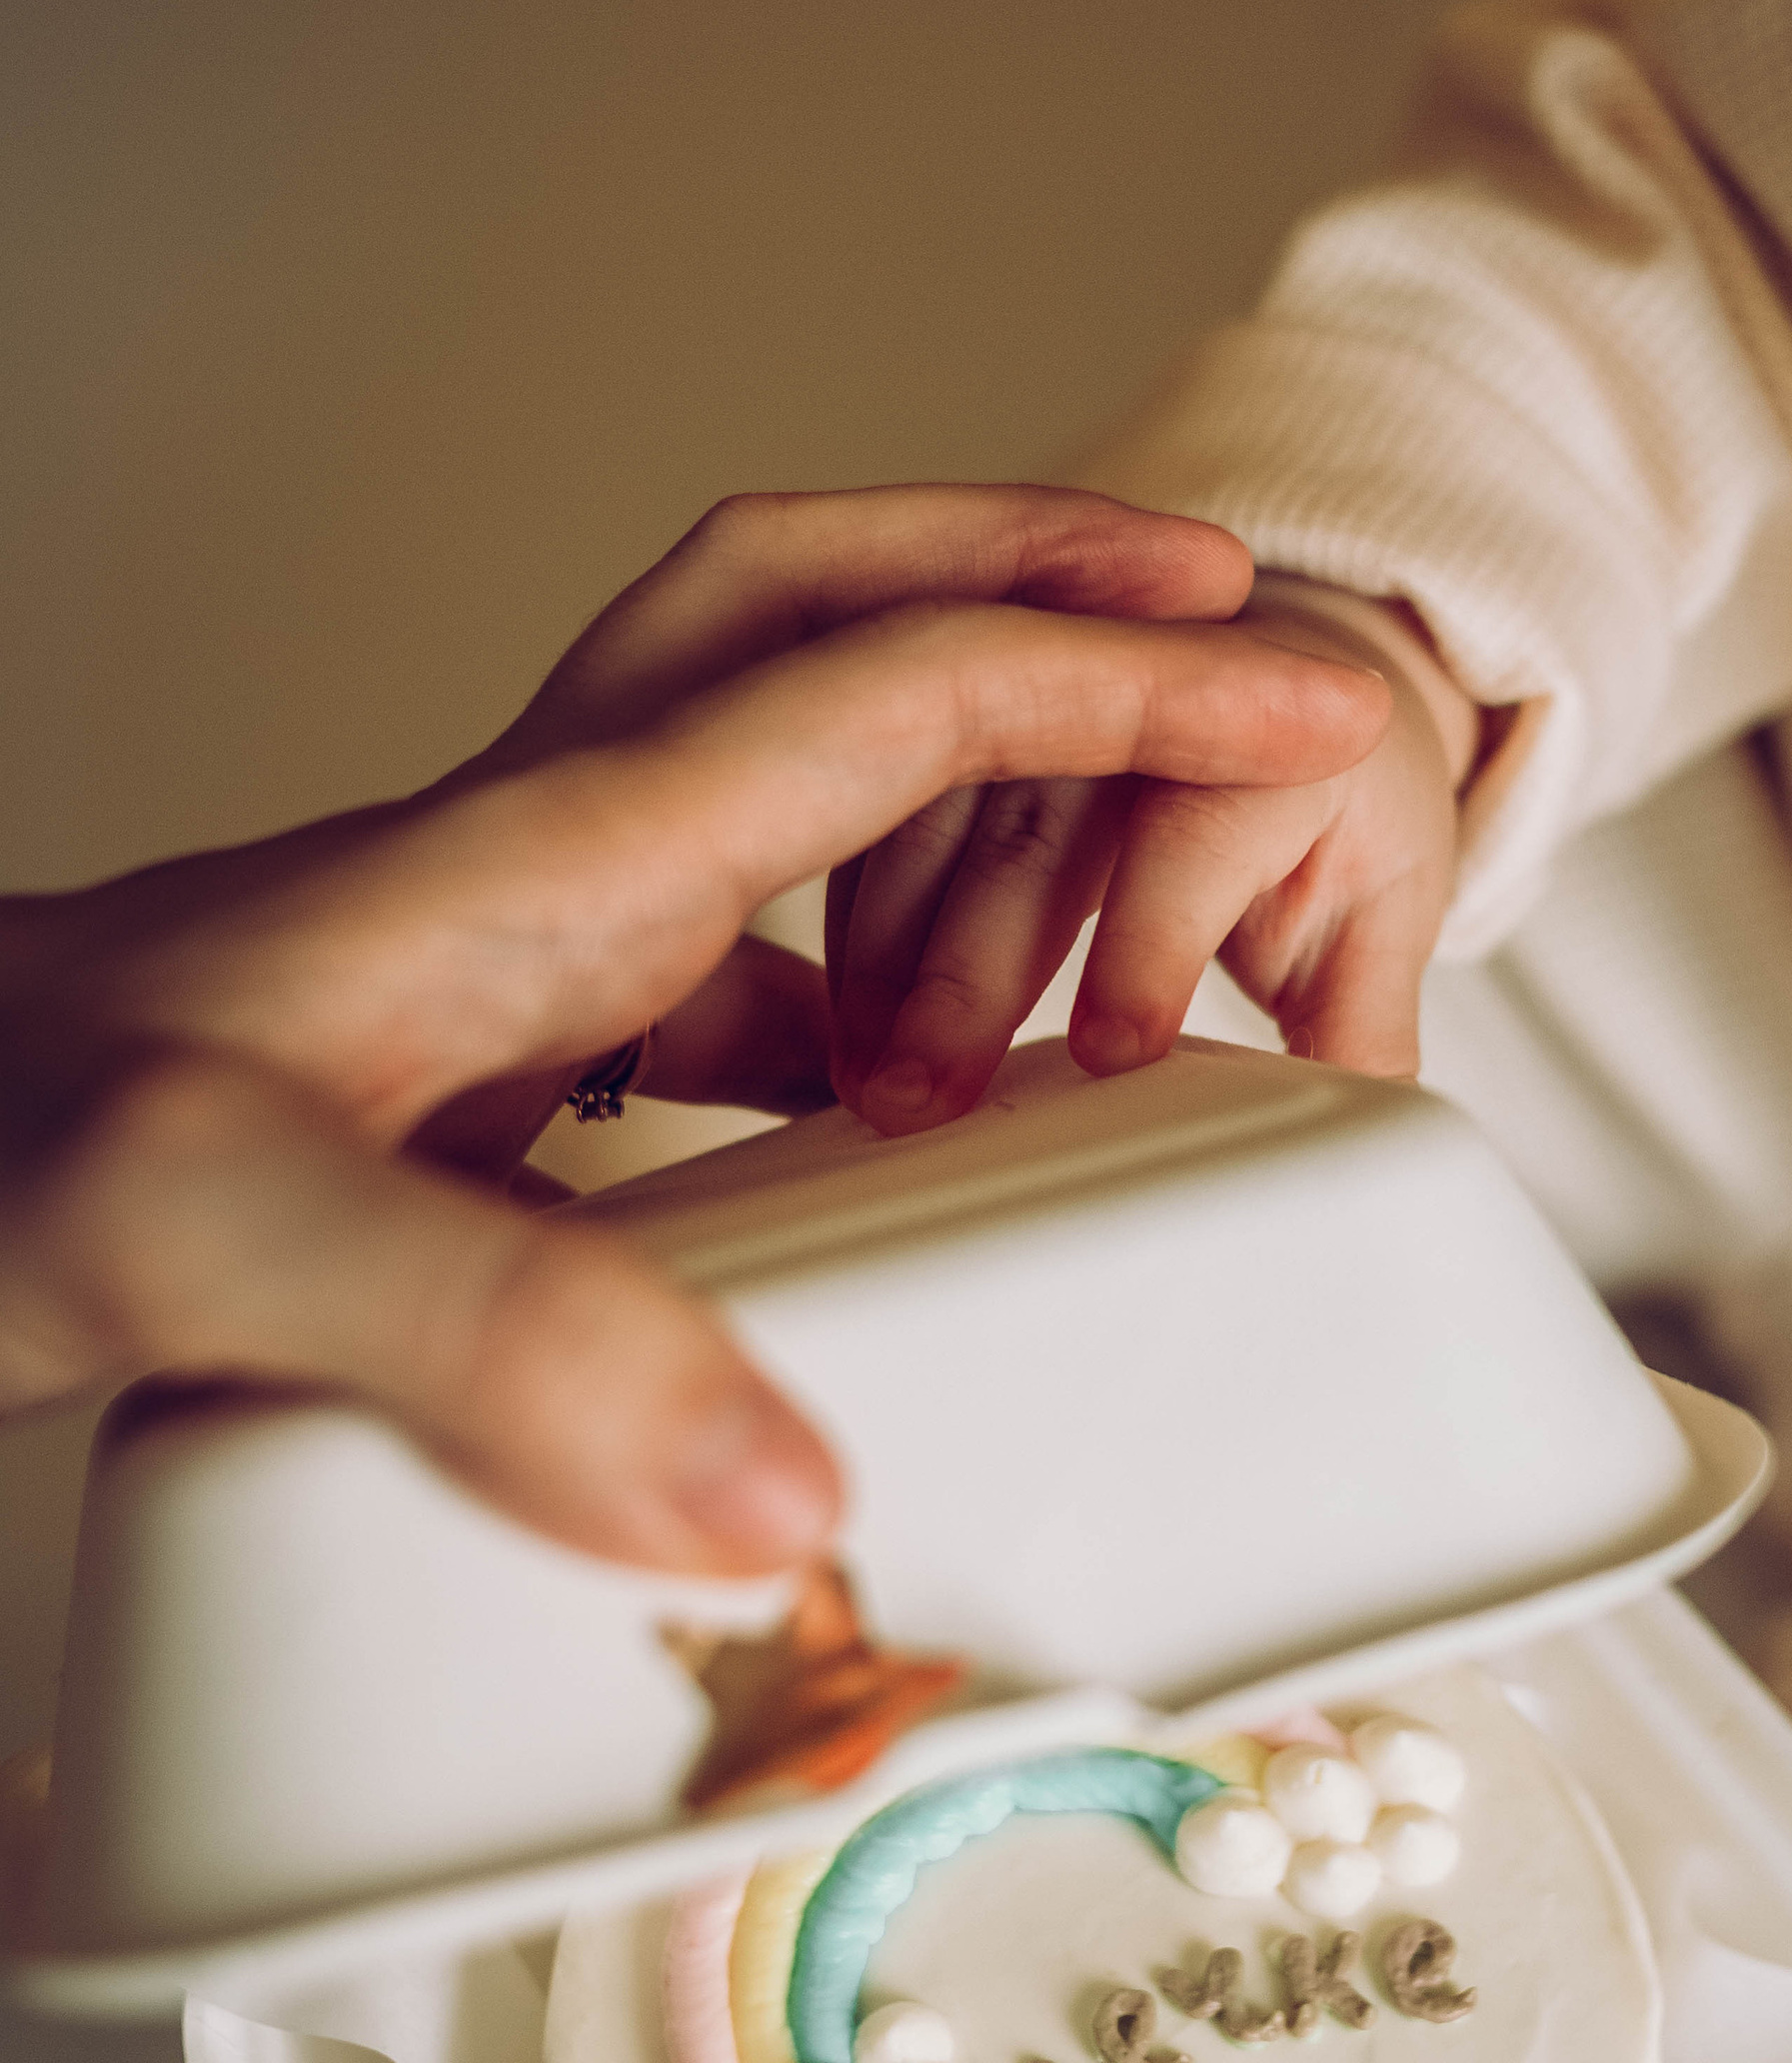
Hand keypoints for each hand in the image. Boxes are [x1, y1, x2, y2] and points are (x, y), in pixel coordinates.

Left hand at [0, 490, 1388, 1570]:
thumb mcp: (210, 1234)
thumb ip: (491, 1329)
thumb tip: (786, 1479)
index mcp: (550, 856)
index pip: (896, 692)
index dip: (1127, 683)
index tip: (1311, 705)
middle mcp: (543, 866)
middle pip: (824, 618)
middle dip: (1040, 583)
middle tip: (1222, 621)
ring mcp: (498, 953)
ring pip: (776, 783)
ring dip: (956, 790)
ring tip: (1098, 916)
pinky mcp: (459, 1063)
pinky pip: (708, 969)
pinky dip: (841, 1002)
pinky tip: (872, 1140)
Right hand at [838, 581, 1473, 1131]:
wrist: (1286, 672)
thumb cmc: (1327, 801)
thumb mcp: (1378, 903)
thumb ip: (1365, 1020)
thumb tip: (1363, 1136)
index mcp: (1277, 733)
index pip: (1205, 832)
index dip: (1156, 942)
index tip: (1114, 1051)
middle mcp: (1144, 688)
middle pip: (1043, 825)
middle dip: (976, 969)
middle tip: (933, 1094)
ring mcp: (1036, 690)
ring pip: (936, 814)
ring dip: (888, 957)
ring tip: (873, 1081)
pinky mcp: (955, 712)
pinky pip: (884, 808)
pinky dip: (854, 922)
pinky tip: (839, 1024)